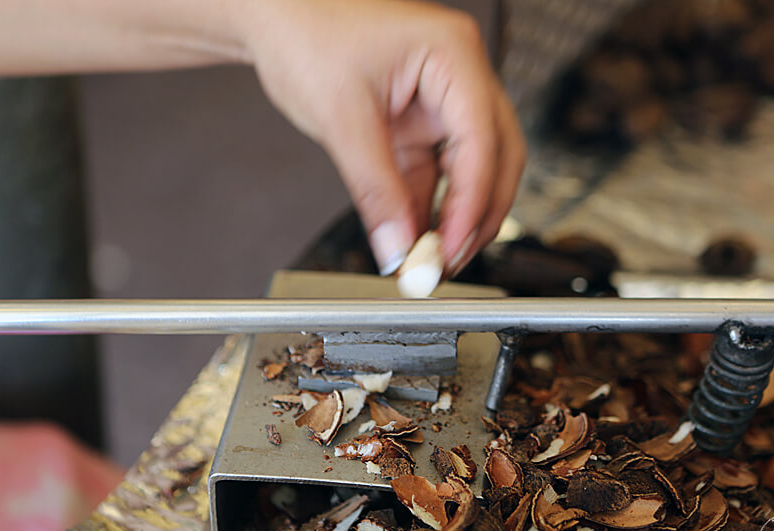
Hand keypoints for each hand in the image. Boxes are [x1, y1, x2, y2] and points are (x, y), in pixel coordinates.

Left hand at [243, 0, 525, 275]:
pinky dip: (428, 209)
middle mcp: (460, 77)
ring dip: (454, 218)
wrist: (277, 16)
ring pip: (472, 172)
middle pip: (496, 159)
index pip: (482, 141)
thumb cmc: (307, 32)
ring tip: (430, 260)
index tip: (449, 249)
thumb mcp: (342, 117)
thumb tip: (397, 247)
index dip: (471, 204)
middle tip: (447, 263)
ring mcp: (443, 102)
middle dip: (476, 217)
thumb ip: (374, 189)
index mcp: (453, 55)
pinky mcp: (420, 125)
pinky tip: (416, 238)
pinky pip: (437, 175)